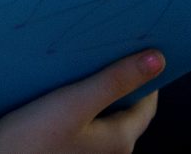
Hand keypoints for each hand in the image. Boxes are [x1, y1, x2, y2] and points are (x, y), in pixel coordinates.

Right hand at [0, 50, 163, 153]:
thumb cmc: (32, 140)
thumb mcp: (76, 102)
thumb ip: (116, 81)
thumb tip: (158, 60)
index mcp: (121, 140)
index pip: (147, 103)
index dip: (146, 75)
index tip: (138, 47)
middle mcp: (111, 152)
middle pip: (127, 109)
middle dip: (121, 81)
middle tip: (110, 50)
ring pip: (105, 116)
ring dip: (99, 92)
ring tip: (85, 65)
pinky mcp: (69, 152)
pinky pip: (86, 124)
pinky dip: (83, 105)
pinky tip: (65, 91)